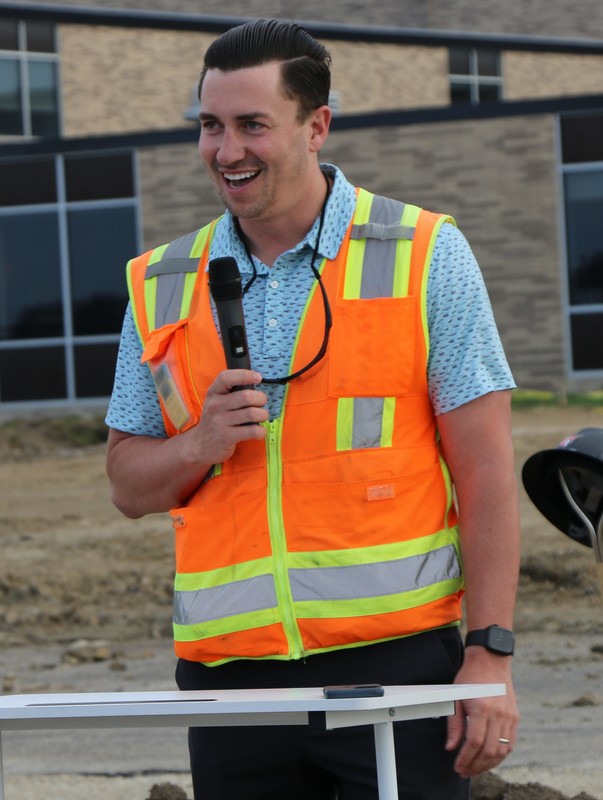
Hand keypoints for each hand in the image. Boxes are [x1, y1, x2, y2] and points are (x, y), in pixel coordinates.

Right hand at [182, 369, 268, 465]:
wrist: (199, 445)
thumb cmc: (214, 420)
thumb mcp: (216, 402)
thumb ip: (231, 392)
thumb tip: (255, 383)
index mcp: (213, 393)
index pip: (226, 378)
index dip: (244, 375)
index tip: (258, 377)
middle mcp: (215, 405)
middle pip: (246, 396)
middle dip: (261, 399)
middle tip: (262, 403)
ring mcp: (220, 422)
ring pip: (252, 413)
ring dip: (263, 415)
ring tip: (261, 417)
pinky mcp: (227, 437)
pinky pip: (253, 430)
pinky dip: (261, 431)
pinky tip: (258, 432)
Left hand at [445, 648, 518, 778]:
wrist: (490, 660)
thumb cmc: (470, 677)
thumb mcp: (456, 698)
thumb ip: (454, 725)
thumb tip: (451, 748)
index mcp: (482, 708)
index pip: (475, 743)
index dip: (466, 759)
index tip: (458, 767)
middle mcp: (499, 714)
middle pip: (489, 751)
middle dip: (476, 766)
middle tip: (465, 772)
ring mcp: (509, 717)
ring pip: (502, 751)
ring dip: (488, 764)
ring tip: (475, 768)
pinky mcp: (515, 718)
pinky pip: (510, 744)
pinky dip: (500, 755)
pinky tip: (489, 758)